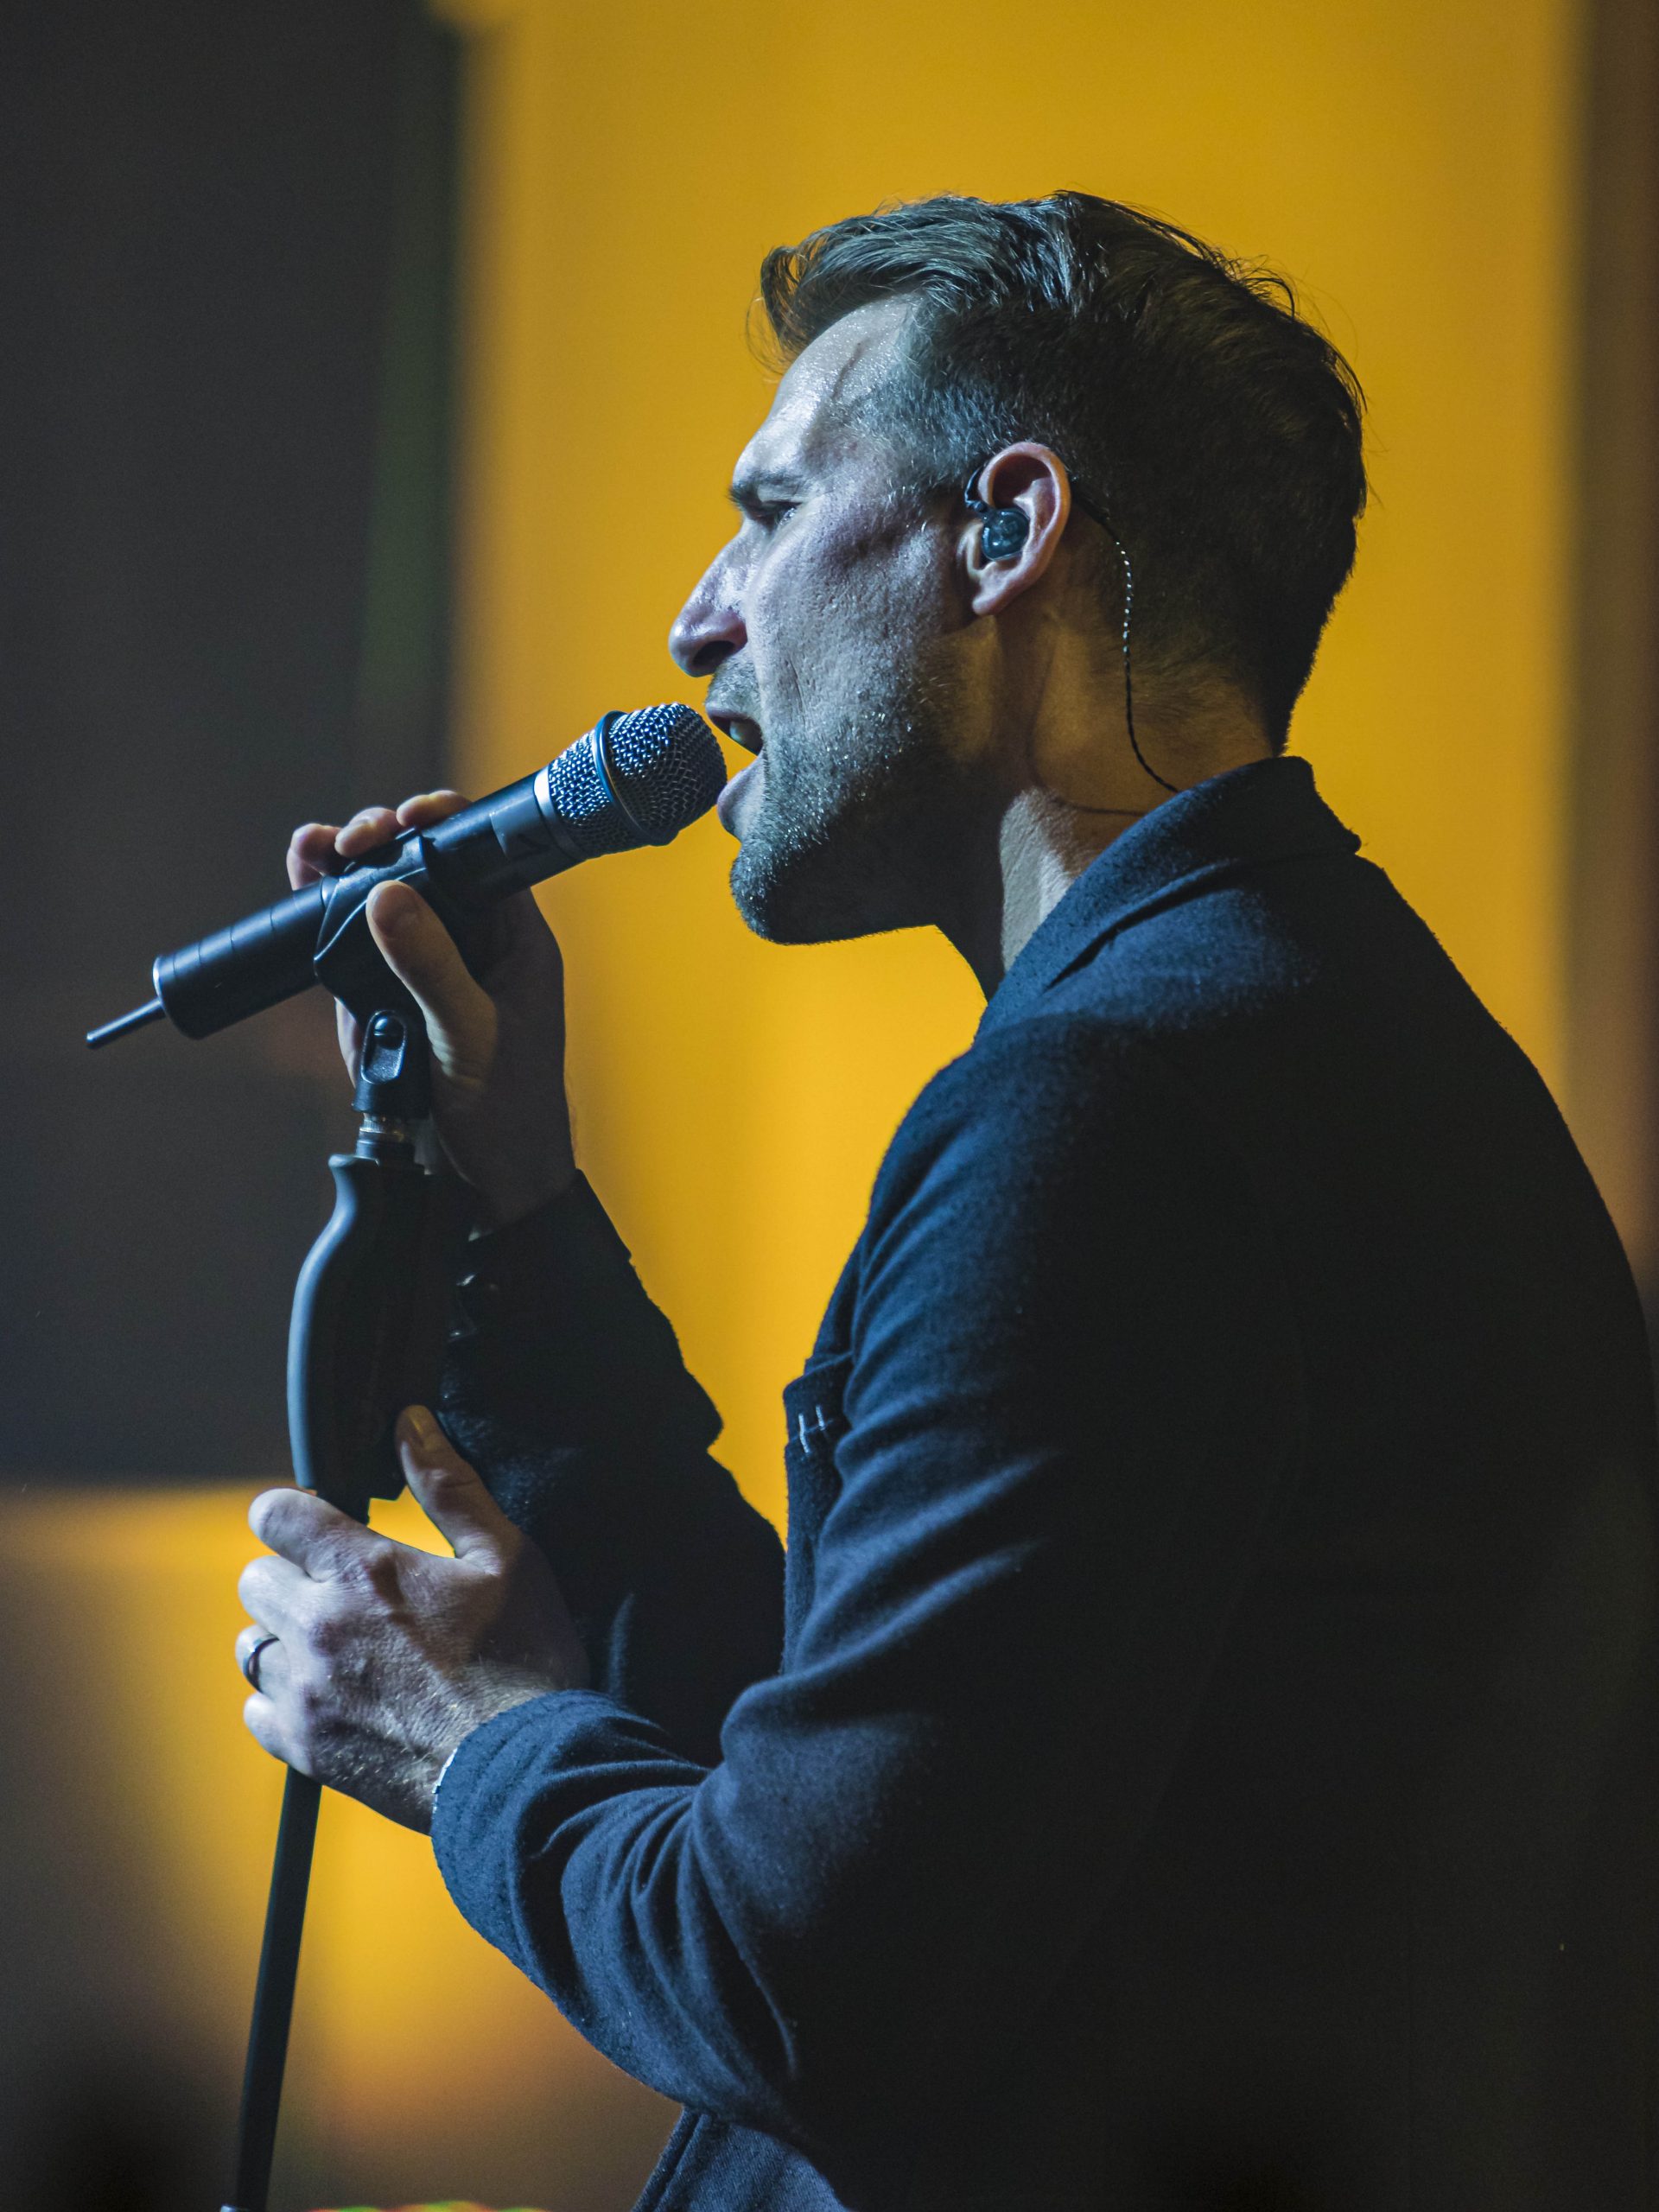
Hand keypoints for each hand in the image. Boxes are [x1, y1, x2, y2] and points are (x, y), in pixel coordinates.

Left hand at [236, 1406, 588, 1830]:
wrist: (524, 1770)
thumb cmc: (526, 1657)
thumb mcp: (507, 1556)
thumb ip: (449, 1486)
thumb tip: (409, 1421)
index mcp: (363, 1570)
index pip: (276, 1514)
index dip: (295, 1513)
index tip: (322, 1525)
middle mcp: (319, 1625)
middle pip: (256, 1578)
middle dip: (292, 1575)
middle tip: (345, 1593)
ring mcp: (307, 1691)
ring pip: (253, 1644)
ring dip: (285, 1638)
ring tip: (337, 1648)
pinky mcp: (307, 1748)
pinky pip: (258, 1710)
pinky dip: (283, 1700)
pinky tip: (331, 1698)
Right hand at [288, 792, 574, 1229]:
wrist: (487, 1186)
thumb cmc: (510, 1114)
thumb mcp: (472, 1037)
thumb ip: (431, 969)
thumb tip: (388, 896)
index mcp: (513, 939)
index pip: (481, 857)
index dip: (442, 826)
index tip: (406, 819)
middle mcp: (468, 942)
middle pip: (421, 865)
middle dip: (382, 840)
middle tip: (352, 840)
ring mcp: (420, 968)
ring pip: (379, 898)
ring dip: (344, 868)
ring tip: (315, 849)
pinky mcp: (381, 998)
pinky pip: (349, 944)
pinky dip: (322, 913)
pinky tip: (304, 885)